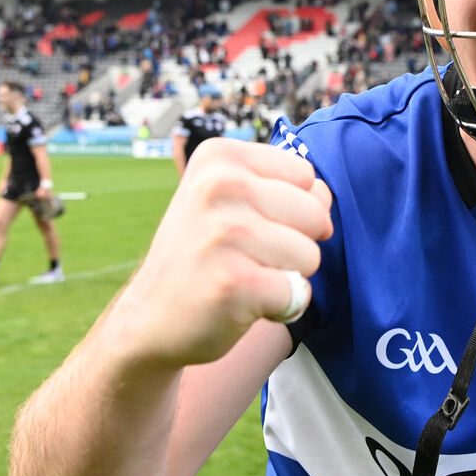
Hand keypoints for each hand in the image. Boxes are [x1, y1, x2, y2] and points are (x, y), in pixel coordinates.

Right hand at [110, 137, 333, 367]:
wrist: (150, 318)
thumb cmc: (206, 255)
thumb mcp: (235, 201)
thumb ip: (288, 188)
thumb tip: (325, 196)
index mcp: (220, 157)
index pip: (306, 177)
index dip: (292, 210)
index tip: (250, 225)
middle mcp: (219, 186)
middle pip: (315, 214)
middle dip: (295, 244)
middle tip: (247, 257)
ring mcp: (224, 234)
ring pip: (311, 255)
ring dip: (288, 277)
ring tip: (244, 278)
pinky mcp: (234, 283)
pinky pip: (297, 292)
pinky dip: (281, 307)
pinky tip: (243, 304)